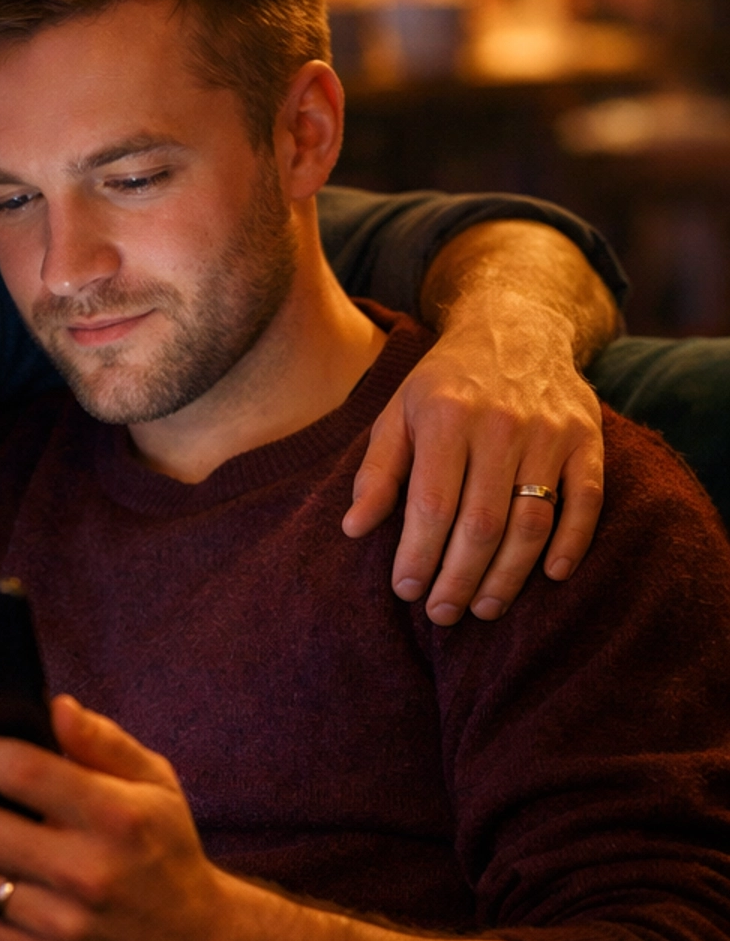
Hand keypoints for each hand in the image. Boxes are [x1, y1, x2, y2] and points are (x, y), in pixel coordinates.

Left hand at [341, 296, 604, 625]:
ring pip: (532, 522)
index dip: (418, 556)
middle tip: (443, 613)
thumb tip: (353, 528)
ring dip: (509, 576)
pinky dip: (572, 543)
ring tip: (485, 607)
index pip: (432, 505)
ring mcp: (549, 432)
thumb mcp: (398, 413)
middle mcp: (501, 424)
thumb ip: (377, 471)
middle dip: (459, 578)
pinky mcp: (586, 439)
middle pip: (482, 523)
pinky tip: (550, 576)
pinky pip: (585, 501)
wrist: (516, 326)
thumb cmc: (446, 383)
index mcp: (446, 416)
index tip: (406, 591)